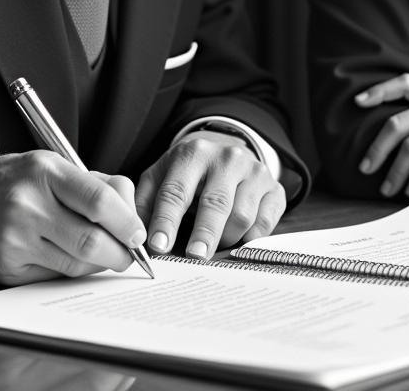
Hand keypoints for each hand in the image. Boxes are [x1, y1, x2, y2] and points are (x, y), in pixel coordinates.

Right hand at [0, 152, 146, 283]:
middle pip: (91, 240)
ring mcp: (14, 240)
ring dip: (100, 265)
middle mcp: (28, 205)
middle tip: (130, 254)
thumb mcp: (47, 165)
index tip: (138, 233)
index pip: (98, 199)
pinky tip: (72, 260)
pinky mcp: (5, 269)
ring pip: (75, 264)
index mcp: (44, 171)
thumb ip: (91, 184)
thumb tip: (131, 212)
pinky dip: (71, 272)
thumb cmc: (8, 181)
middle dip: (120, 253)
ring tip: (106, 256)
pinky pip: (53, 277)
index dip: (127, 221)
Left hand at [135, 131, 285, 259]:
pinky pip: (265, 222)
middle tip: (194, 257)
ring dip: (225, 238)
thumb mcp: (160, 175)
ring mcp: (254, 171)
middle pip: (215, 202)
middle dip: (203, 233)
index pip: (177, 191)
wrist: (227, 150)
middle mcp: (227, 158)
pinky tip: (238, 242)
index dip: (166, 221)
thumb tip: (134, 237)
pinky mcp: (274, 188)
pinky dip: (251, 239)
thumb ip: (143, 203)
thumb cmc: (188, 172)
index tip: (158, 247)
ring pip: (242, 215)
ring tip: (212, 247)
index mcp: (193, 153)